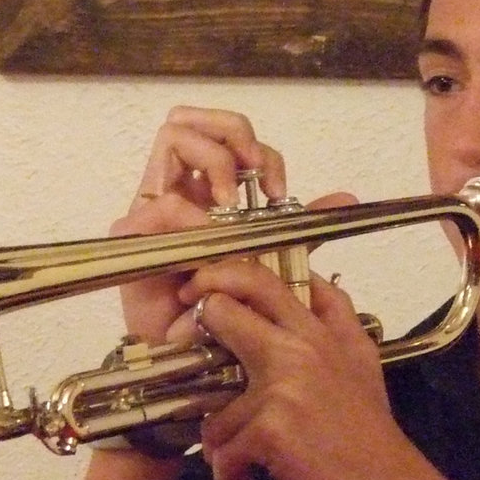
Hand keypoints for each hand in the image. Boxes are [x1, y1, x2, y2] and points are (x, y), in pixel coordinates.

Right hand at [109, 106, 287, 341]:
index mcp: (209, 195)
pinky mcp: (134, 235)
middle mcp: (181, 192)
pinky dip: (192, 215)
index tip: (279, 192)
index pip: (230, 138)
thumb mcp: (271, 264)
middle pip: (194, 119)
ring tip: (230, 200)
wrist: (191, 360)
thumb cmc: (224, 315)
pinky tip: (211, 240)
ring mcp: (155, 209)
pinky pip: (162, 203)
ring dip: (213, 159)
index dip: (261, 153)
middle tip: (253, 172)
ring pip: (174, 137)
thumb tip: (345, 198)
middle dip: (232, 134)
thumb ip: (299, 229)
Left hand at [174, 259, 422, 479]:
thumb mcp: (362, 364)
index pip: (266, 277)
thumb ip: (336, 322)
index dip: (224, 274)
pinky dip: (230, 472)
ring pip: (214, 404)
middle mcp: (304, 346)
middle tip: (181, 352)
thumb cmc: (371, 439)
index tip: (201, 291)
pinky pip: (222, 447)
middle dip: (193, 332)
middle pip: (223, 309)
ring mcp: (284, 384)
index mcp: (324, 330)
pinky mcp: (270, 426)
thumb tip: (311, 286)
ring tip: (241, 459)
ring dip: (219, 440)